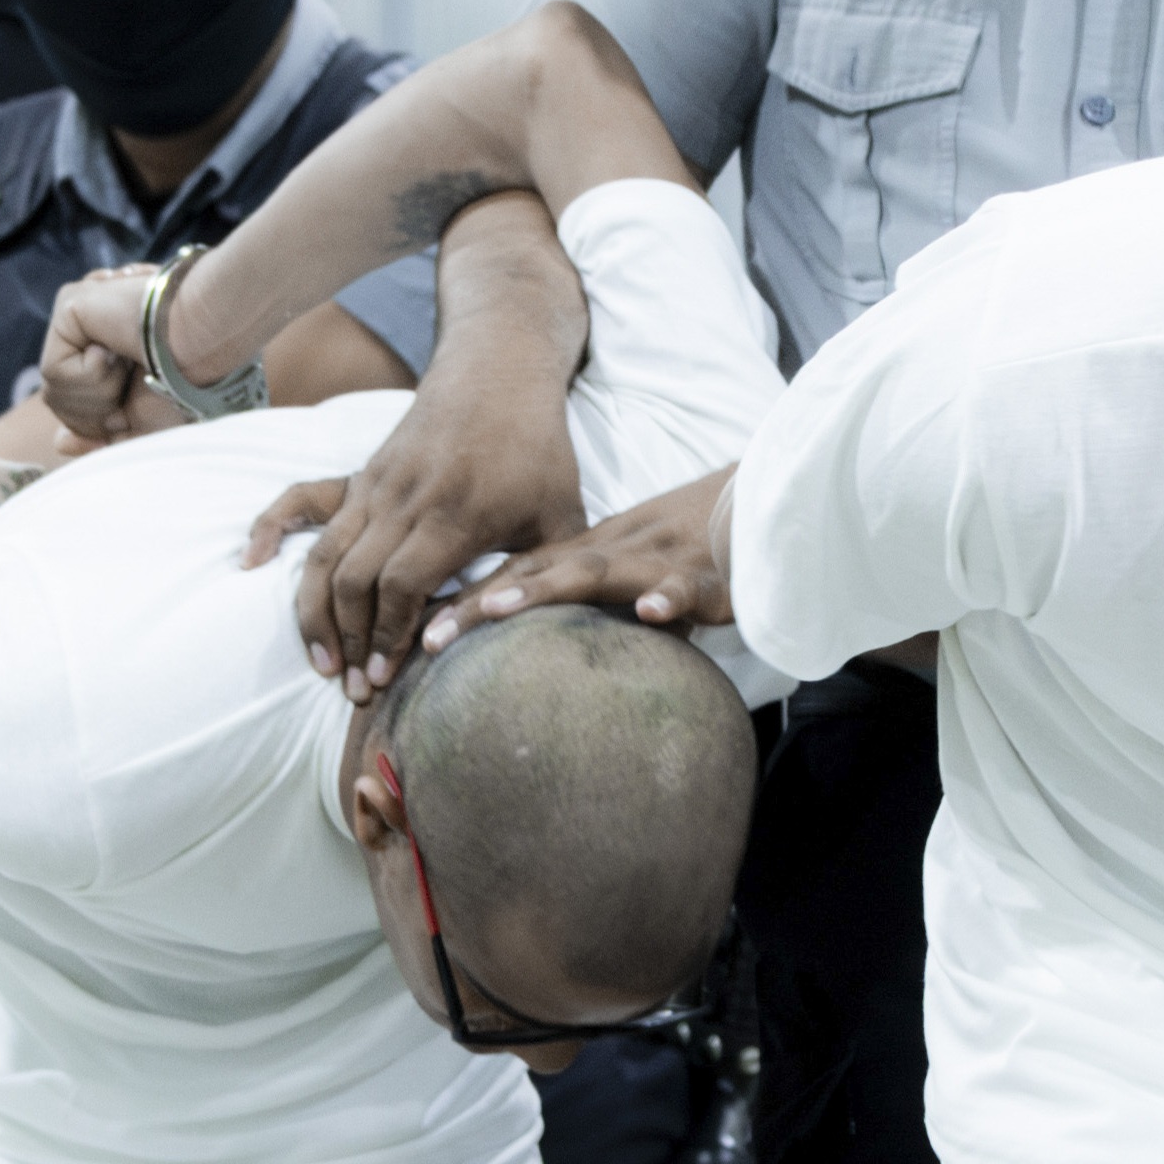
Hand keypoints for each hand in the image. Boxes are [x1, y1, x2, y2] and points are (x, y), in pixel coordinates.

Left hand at [40, 263, 186, 445]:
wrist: (203, 344)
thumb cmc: (186, 382)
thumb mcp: (144, 426)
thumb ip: (102, 438)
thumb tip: (59, 443)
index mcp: (103, 356)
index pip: (72, 406)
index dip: (95, 424)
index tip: (126, 416)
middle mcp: (87, 333)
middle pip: (58, 401)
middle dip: (99, 411)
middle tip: (135, 380)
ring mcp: (77, 316)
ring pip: (53, 390)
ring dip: (99, 394)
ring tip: (129, 360)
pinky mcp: (69, 303)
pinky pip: (53, 370)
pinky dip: (91, 376)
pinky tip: (116, 349)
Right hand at [269, 360, 586, 681]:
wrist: (500, 373)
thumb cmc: (539, 456)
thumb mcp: (558, 521)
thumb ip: (528, 582)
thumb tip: (487, 638)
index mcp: (456, 513)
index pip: (402, 585)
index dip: (386, 636)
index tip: (384, 678)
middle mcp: (405, 498)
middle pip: (356, 579)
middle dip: (350, 641)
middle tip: (353, 689)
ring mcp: (375, 483)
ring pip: (326, 554)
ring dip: (317, 613)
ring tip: (322, 663)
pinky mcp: (360, 474)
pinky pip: (302, 500)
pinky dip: (272, 529)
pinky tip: (253, 563)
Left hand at [425, 467, 737, 647]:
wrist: (757, 510)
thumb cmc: (682, 553)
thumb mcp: (620, 579)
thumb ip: (574, 605)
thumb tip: (516, 654)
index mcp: (585, 556)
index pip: (511, 576)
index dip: (460, 602)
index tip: (407, 633)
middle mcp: (609, 554)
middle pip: (532, 574)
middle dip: (478, 604)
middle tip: (426, 638)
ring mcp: (653, 562)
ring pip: (593, 571)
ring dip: (544, 589)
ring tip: (496, 610)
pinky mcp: (705, 578)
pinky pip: (685, 587)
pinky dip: (669, 597)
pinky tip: (651, 612)